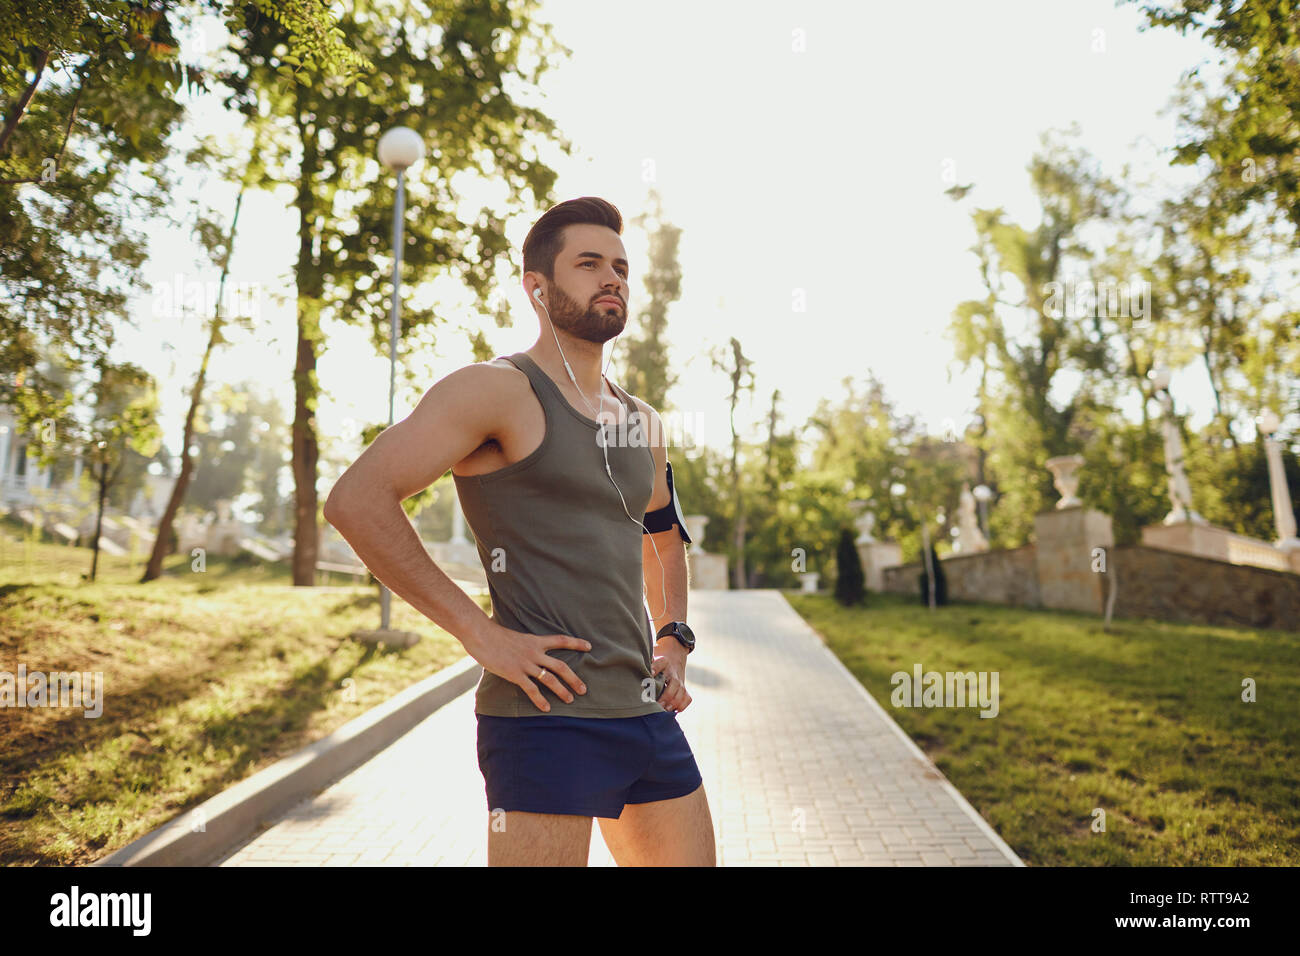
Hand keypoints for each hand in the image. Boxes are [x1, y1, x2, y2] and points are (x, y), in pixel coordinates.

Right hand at [465, 621, 589, 712]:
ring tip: (570, 700)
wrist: (481, 634)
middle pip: (560, 666)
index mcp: (535, 641)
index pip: (561, 640)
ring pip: (550, 679)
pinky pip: (531, 689)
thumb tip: (521, 650)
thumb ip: (522, 645)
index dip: (576, 643)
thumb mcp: (513, 636)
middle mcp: (534, 652)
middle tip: (583, 689)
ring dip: (562, 690)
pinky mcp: (515, 673)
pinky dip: (540, 700)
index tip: (589, 646)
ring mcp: (525, 664)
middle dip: (574, 678)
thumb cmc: (493, 633)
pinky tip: (546, 708)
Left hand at [652, 637, 691, 713]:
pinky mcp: (684, 689)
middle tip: (658, 704)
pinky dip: (682, 706)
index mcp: (664, 662)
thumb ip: (645, 664)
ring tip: (665, 710)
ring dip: (674, 703)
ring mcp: (680, 681)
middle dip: (667, 696)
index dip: (655, 668)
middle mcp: (674, 672)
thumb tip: (638, 671)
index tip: (650, 673)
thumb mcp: (651, 657)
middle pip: (675, 683)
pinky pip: (687, 698)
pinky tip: (673, 711)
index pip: (660, 664)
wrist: (675, 655)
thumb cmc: (657, 660)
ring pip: (682, 692)